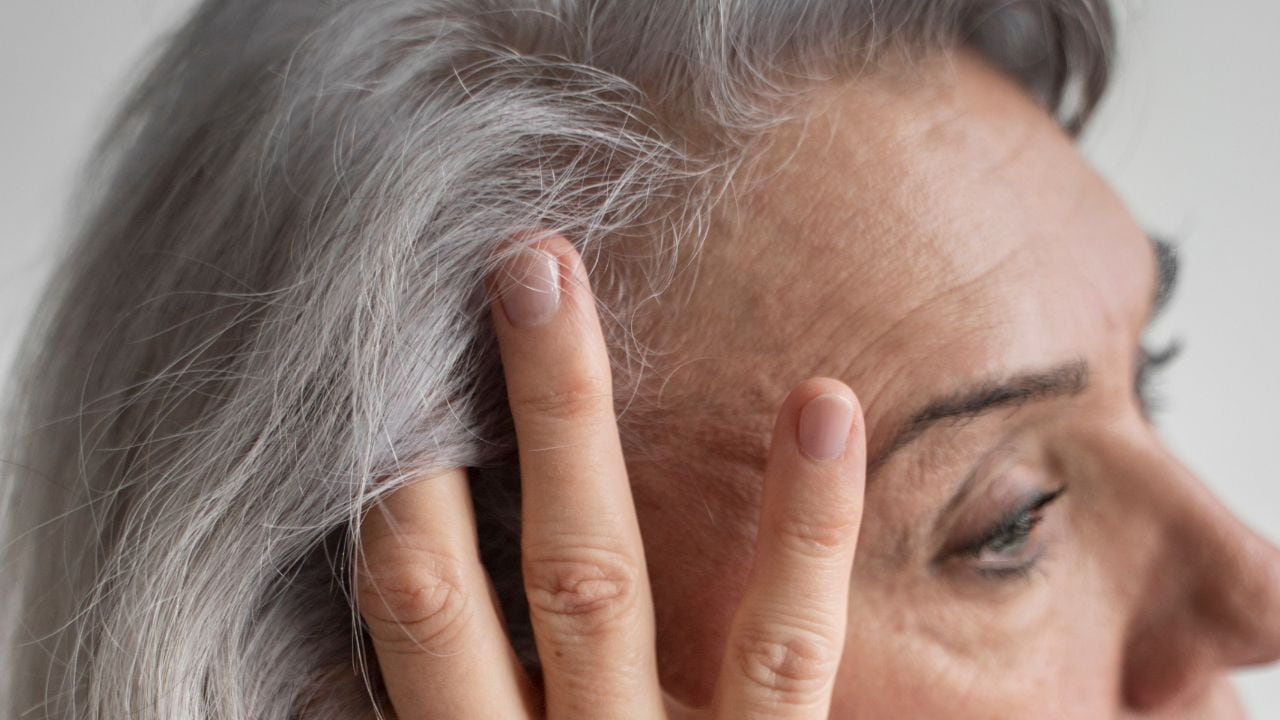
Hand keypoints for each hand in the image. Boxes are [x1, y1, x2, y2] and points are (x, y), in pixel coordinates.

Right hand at [356, 235, 866, 718]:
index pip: (409, 607)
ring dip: (563, 413)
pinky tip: (824, 404)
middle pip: (455, 572)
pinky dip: (806, 523)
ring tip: (555, 271)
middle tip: (507, 258)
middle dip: (479, 412)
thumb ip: (489, 689)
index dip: (390, 486)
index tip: (403, 361)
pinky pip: (786, 648)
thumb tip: (444, 570)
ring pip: (588, 582)